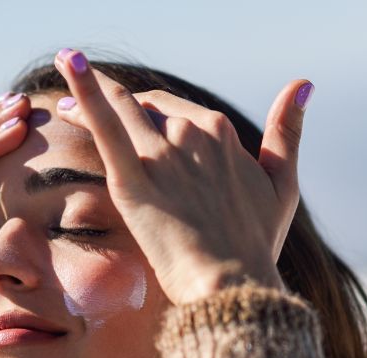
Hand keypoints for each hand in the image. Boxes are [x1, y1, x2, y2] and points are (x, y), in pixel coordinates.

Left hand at [53, 49, 312, 303]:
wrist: (232, 284)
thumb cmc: (256, 245)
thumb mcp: (282, 184)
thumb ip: (287, 132)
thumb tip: (303, 84)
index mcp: (221, 133)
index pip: (176, 111)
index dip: (150, 111)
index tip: (131, 116)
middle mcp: (191, 134)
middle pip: (144, 109)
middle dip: (116, 105)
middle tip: (78, 106)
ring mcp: (161, 155)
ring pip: (120, 109)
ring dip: (88, 92)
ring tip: (63, 91)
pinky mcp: (133, 180)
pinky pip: (105, 125)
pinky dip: (86, 91)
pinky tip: (68, 62)